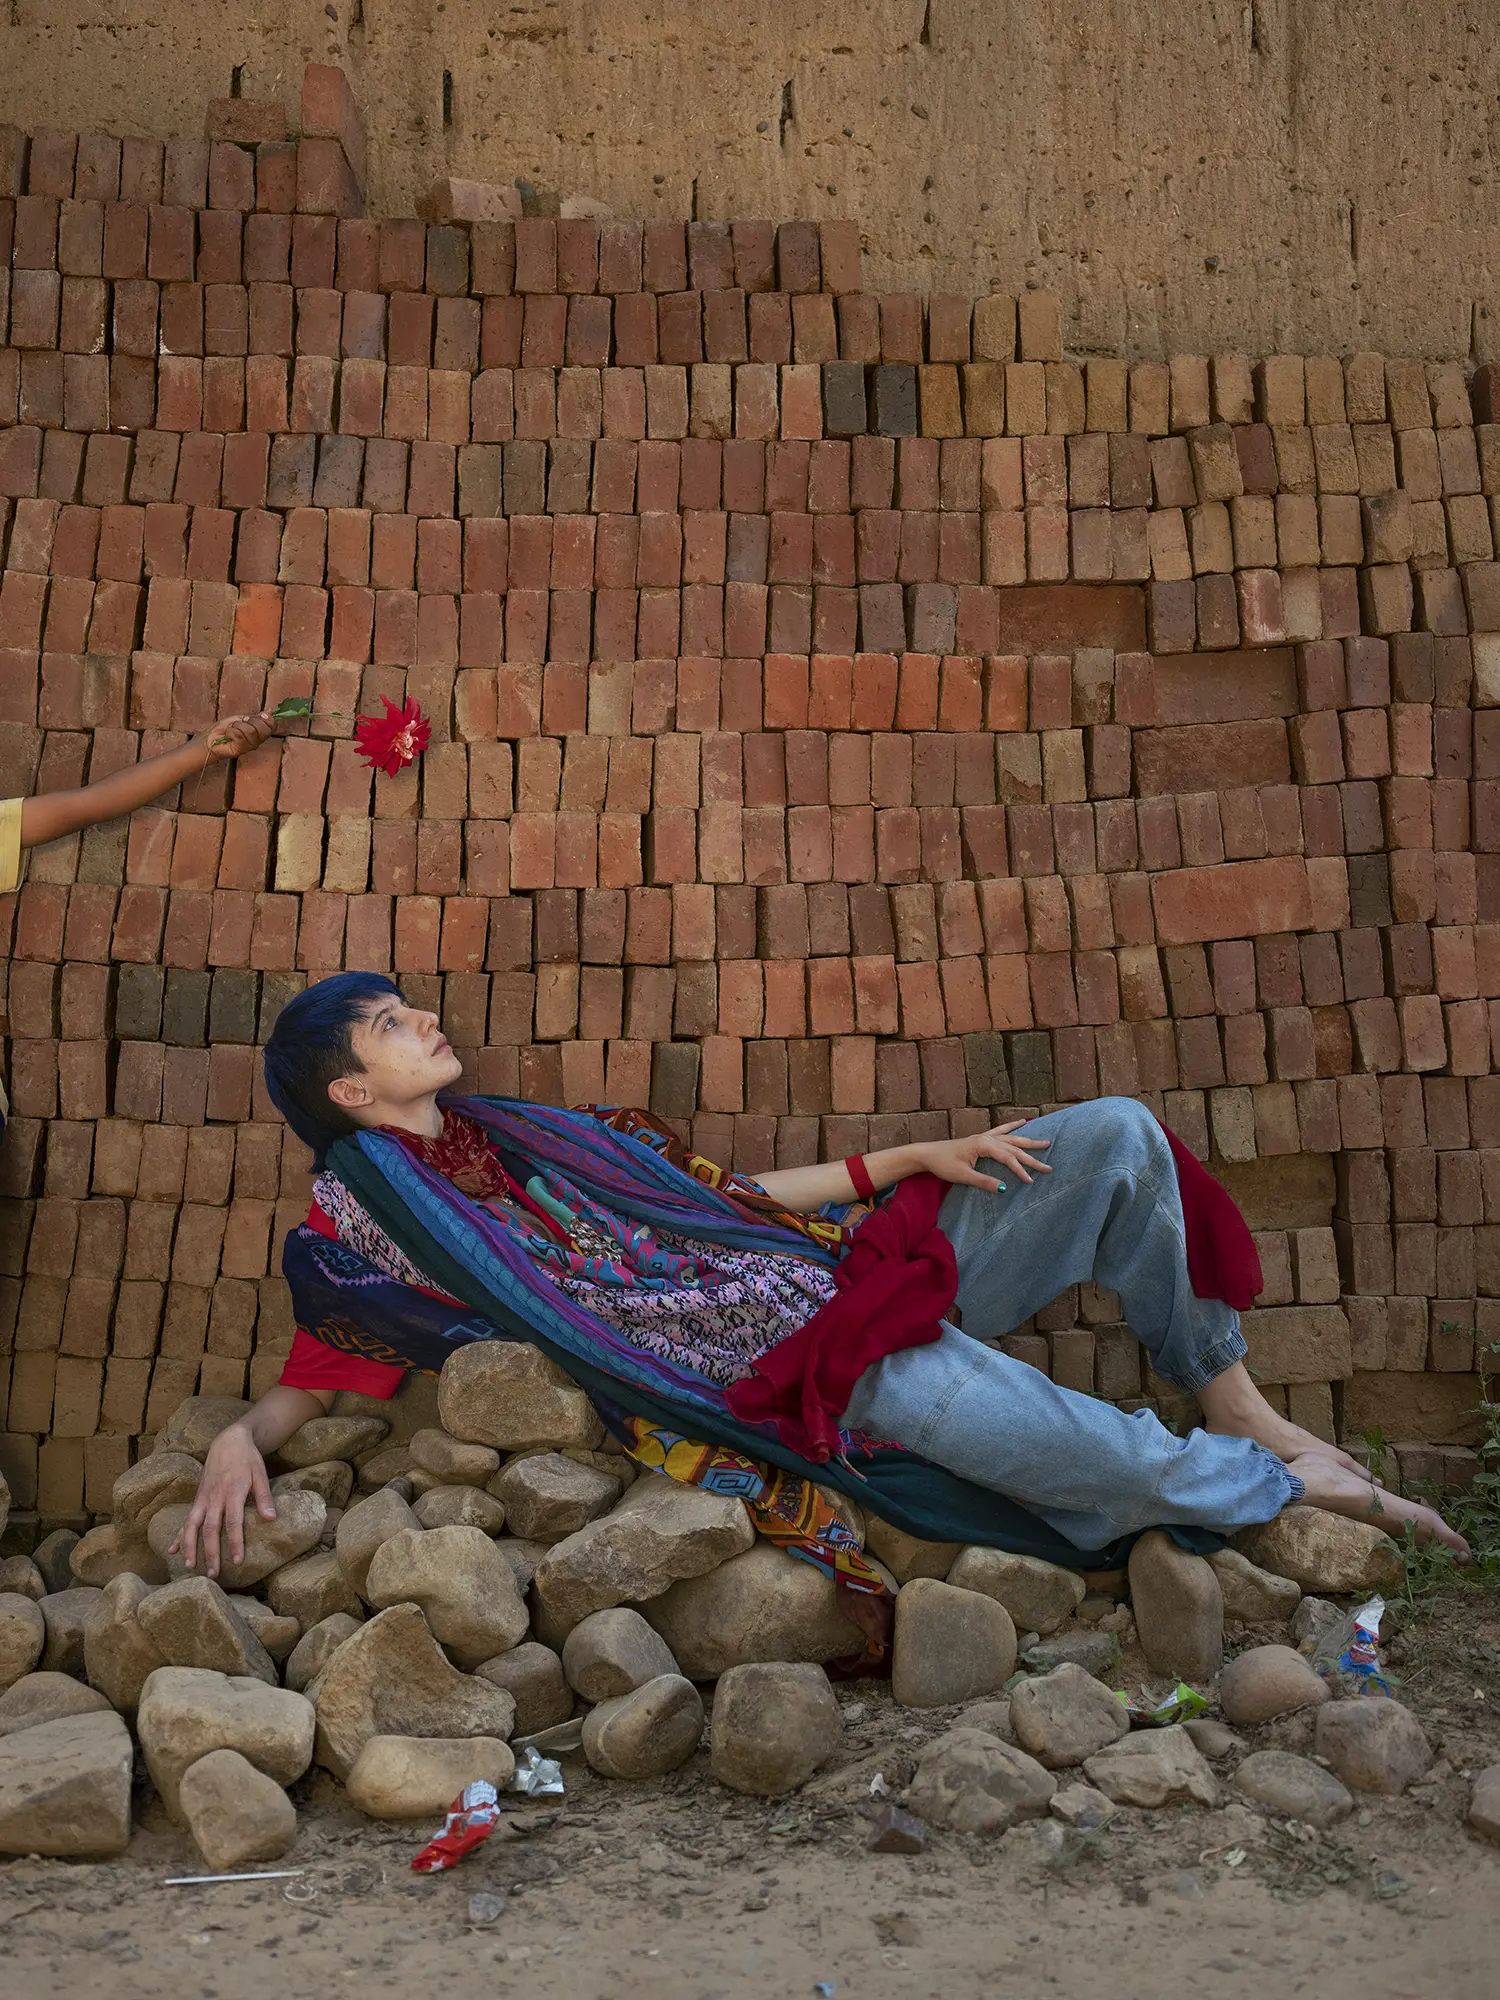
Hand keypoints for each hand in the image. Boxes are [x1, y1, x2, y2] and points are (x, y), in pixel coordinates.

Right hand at [169, 1422, 276, 1579]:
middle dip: (210, 1553)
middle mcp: (214, 1498)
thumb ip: (265, 1497)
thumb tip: (271, 1518)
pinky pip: (186, 1519)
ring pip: (192, 1526)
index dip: (234, 1543)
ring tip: (190, 1566)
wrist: (228, 1441)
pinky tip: (172, 1549)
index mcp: (232, 1492)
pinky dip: (179, 1535)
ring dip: (190, 1547)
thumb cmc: (248, 1459)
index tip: (237, 1561)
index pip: (233, 1523)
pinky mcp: (197, 1498)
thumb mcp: (260, 1474)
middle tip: (213, 1574)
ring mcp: (203, 1498)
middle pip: (210, 1529)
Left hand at [192, 712, 273, 761]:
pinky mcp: (239, 750)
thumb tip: (270, 711)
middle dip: (252, 721)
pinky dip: (231, 731)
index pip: (272, 726)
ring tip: (232, 729)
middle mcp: (257, 741)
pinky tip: (228, 734)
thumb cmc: (224, 729)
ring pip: (251, 731)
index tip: (259, 715)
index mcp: (259, 733)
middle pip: (264, 729)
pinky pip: (239, 735)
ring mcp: (249, 747)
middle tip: (241, 722)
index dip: (268, 719)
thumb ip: (256, 717)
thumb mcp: (242, 718)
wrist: (210, 738)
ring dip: (238, 726)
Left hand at [909, 1121, 1052, 1192]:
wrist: (927, 1154)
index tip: (1031, 1181)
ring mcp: (984, 1137)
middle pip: (1014, 1147)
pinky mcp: (981, 1139)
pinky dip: (1013, 1126)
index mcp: (983, 1145)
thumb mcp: (963, 1176)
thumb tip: (1004, 1188)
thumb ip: (984, 1182)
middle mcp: (986, 1138)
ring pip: (1011, 1138)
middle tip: (1049, 1167)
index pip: (1008, 1158)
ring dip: (1028, 1140)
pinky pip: (1002, 1131)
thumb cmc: (943, 1164)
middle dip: (1032, 1157)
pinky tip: (1022, 1121)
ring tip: (1046, 1142)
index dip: (1020, 1170)